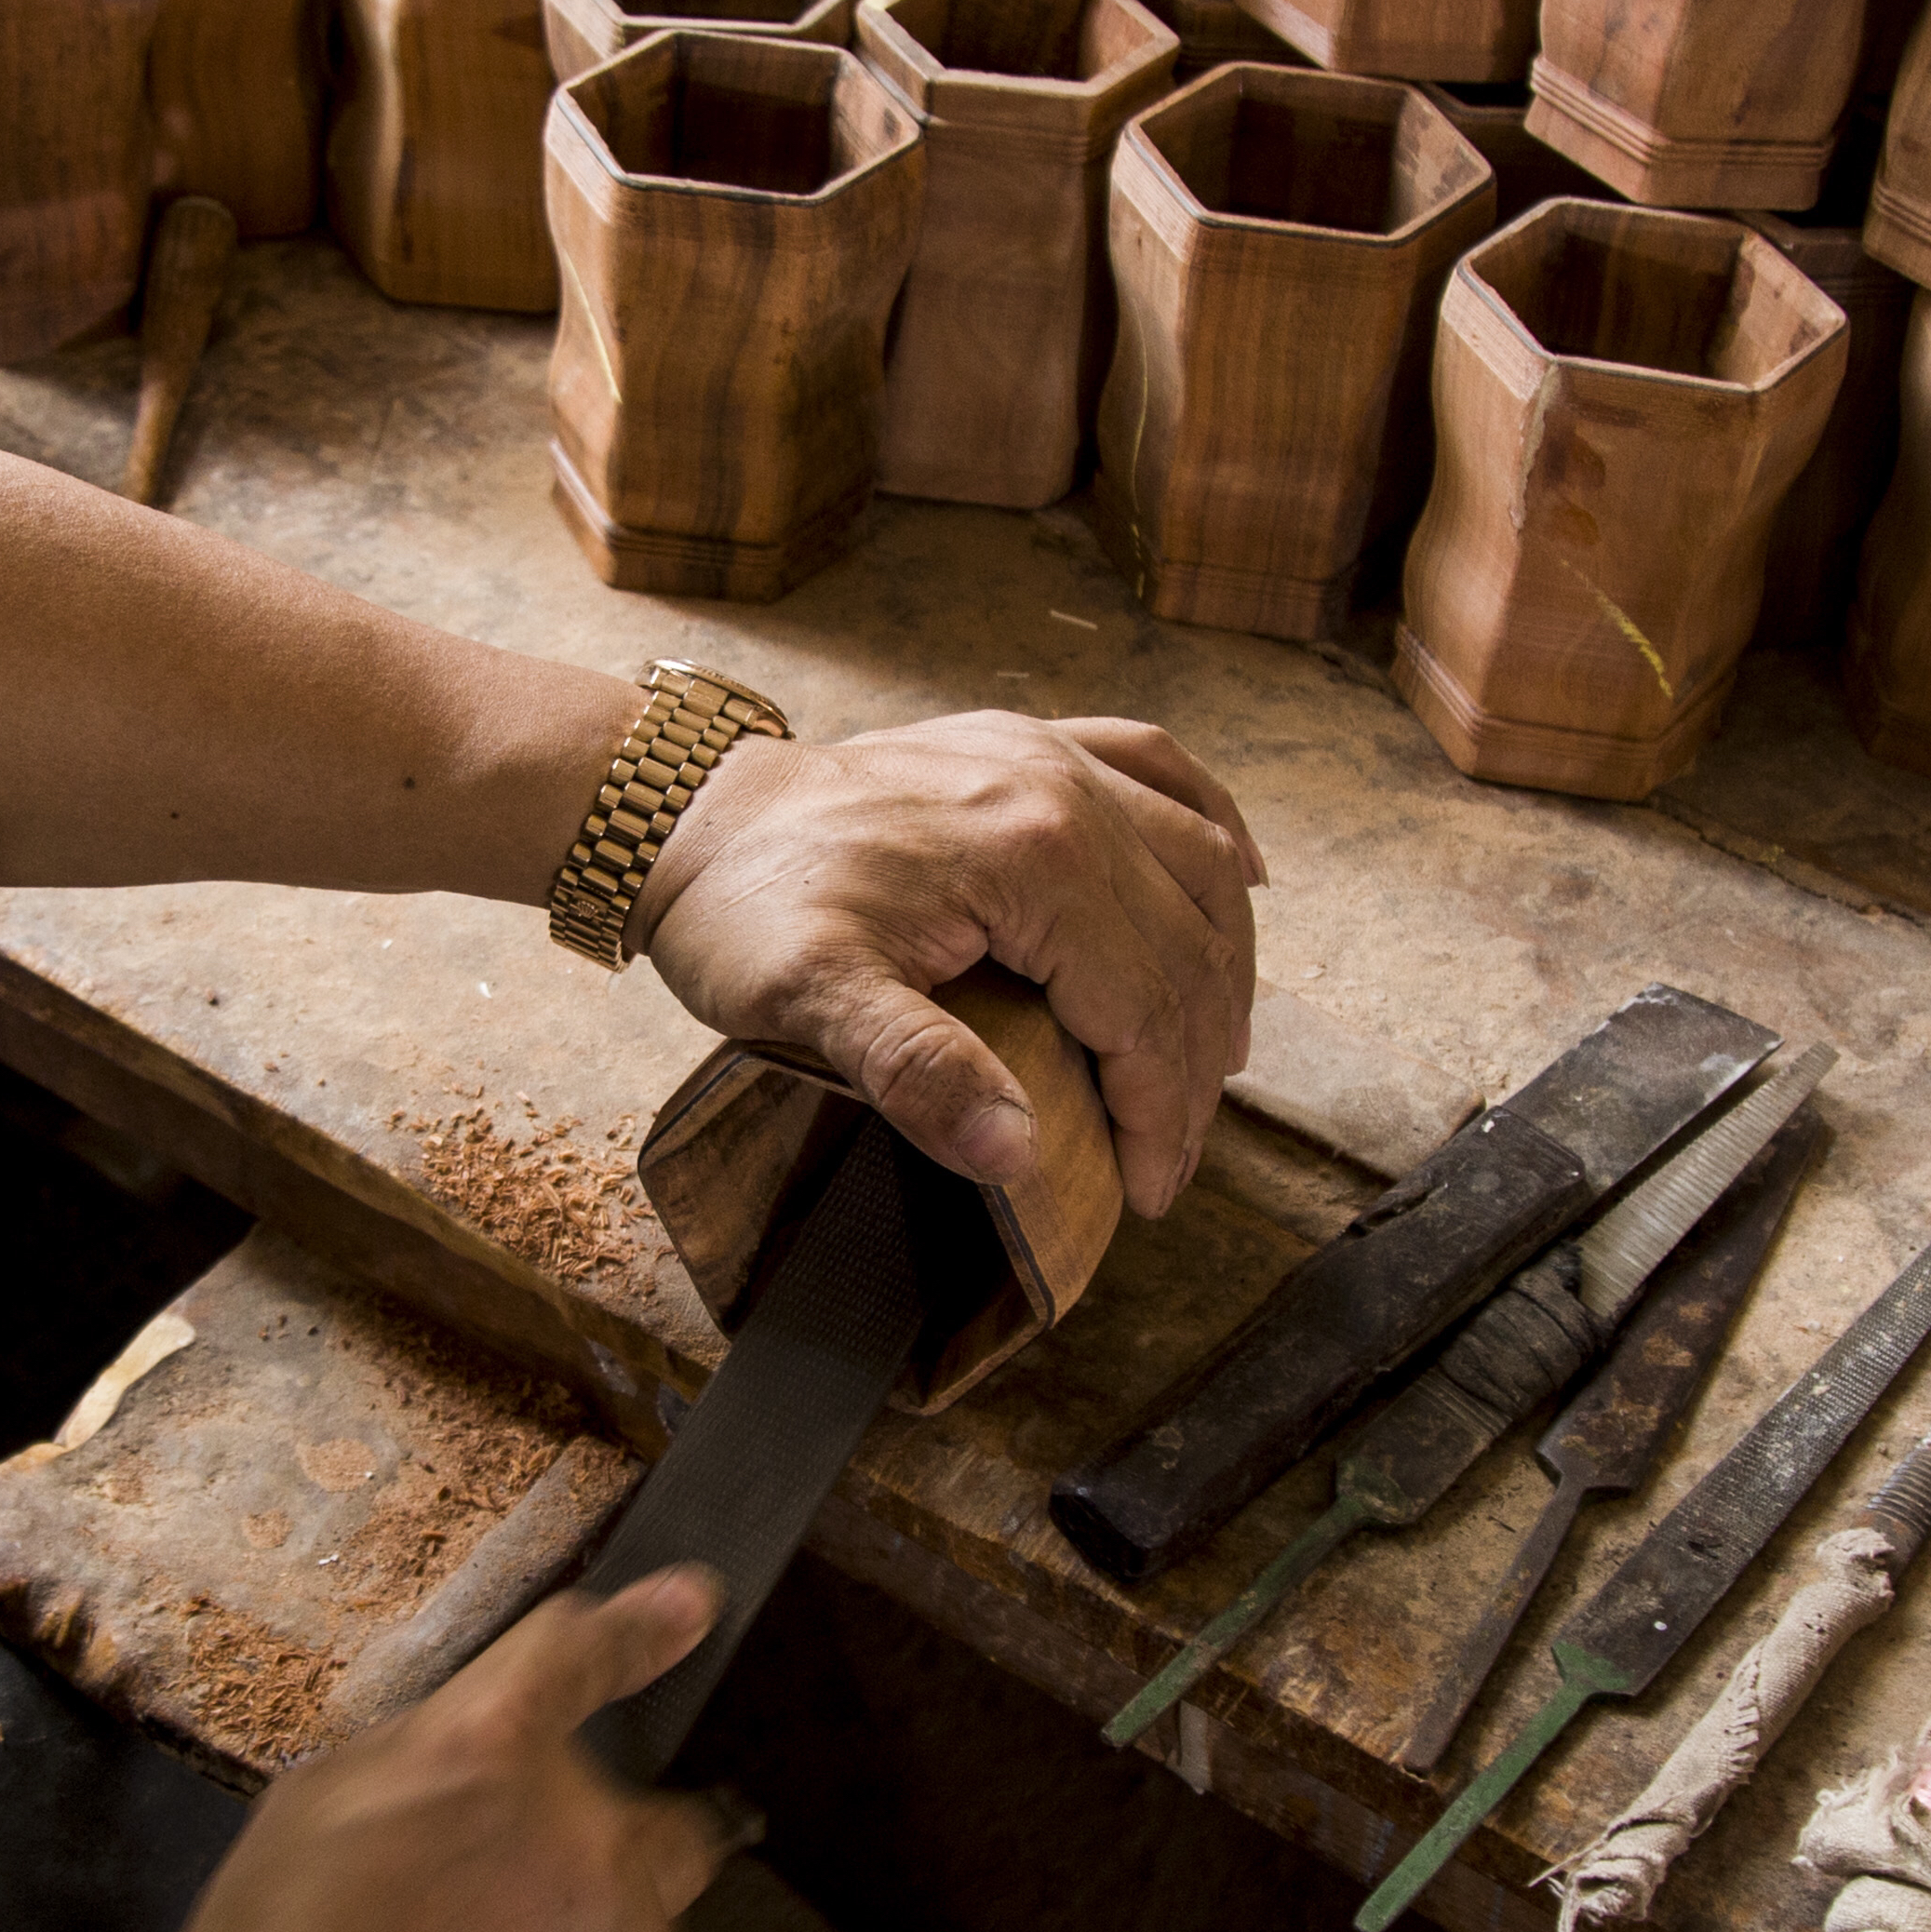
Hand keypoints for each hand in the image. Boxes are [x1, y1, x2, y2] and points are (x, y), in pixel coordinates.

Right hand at [125, 1570, 736, 1931]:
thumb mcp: (316, 1806)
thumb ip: (424, 1751)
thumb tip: (486, 1733)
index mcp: (492, 1751)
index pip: (582, 1655)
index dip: (639, 1627)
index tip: (691, 1604)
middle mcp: (589, 1840)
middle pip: (663, 1818)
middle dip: (617, 1842)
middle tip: (523, 1891)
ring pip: (645, 1922)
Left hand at [633, 711, 1262, 1218]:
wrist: (687, 815)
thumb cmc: (743, 908)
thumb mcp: (808, 1002)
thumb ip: (917, 1072)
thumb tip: (1019, 1155)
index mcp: (1034, 856)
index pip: (1146, 1007)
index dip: (1160, 1111)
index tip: (1151, 1188)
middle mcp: (1064, 791)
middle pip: (1186, 945)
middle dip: (1193, 1064)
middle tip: (1173, 1151)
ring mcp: (1052, 756)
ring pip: (1197, 864)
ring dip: (1221, 965)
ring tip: (1214, 1059)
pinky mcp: (1031, 743)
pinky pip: (1161, 771)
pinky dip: (1212, 828)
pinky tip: (1242, 877)